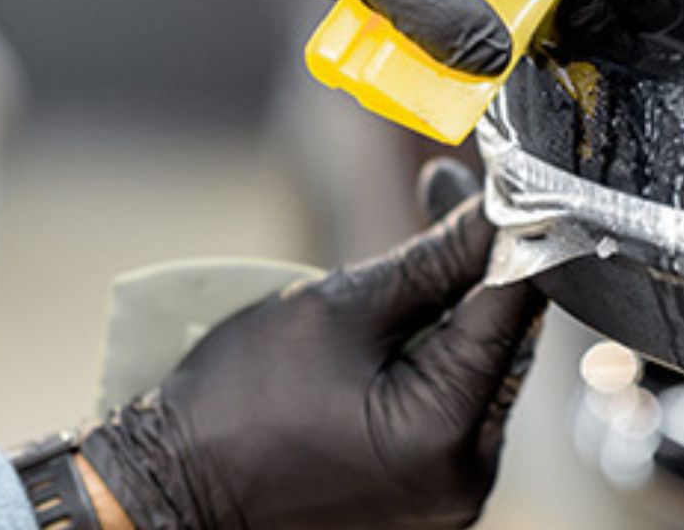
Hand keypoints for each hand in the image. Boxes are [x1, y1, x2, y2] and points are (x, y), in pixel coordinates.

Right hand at [80, 162, 543, 529]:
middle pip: (504, 344)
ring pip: (483, 374)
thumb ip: (434, 260)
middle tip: (447, 196)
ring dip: (458, 312)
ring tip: (409, 265)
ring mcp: (453, 498)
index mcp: (445, 432)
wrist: (170, 488)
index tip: (504, 184)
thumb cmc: (235, 401)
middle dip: (478, 268)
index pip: (513, 310)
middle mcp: (468, 478)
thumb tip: (498, 213)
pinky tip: (404, 322)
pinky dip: (438, 360)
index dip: (510, 237)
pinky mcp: (432, 499)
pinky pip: (457, 412)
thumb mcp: (338, 309)